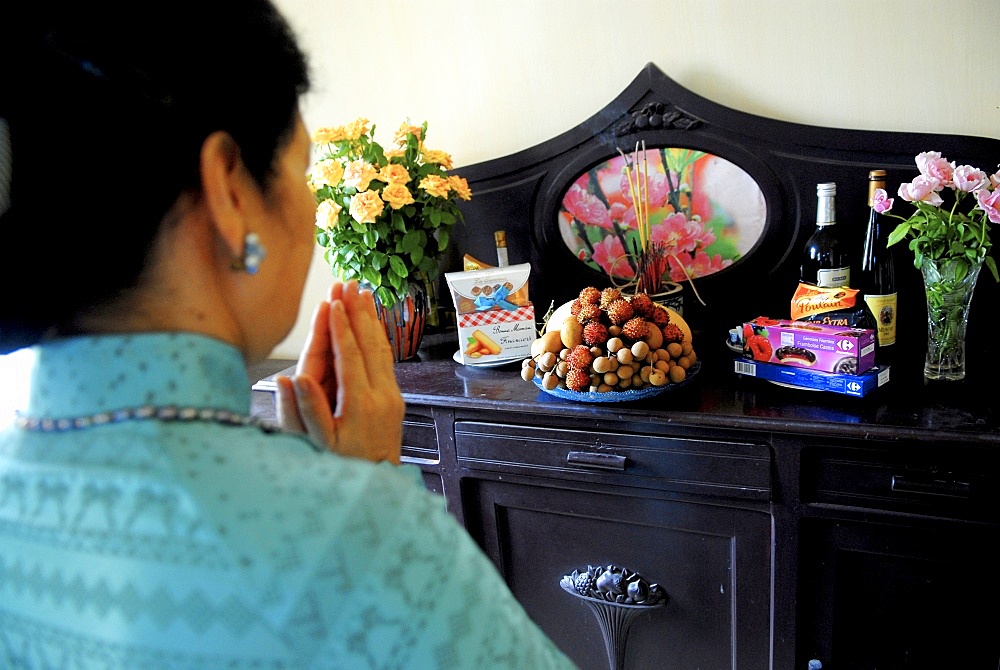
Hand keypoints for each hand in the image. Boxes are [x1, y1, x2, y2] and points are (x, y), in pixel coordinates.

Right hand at [276, 280, 403, 463]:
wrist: (376, 486)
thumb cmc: (341, 468)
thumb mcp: (319, 444)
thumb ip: (306, 410)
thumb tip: (292, 380)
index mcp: (359, 404)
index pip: (349, 357)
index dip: (339, 328)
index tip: (333, 303)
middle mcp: (380, 396)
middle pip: (368, 345)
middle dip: (357, 313)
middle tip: (349, 284)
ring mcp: (391, 397)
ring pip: (381, 350)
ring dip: (371, 320)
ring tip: (363, 294)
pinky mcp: (396, 400)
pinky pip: (387, 361)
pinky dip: (379, 338)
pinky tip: (374, 324)